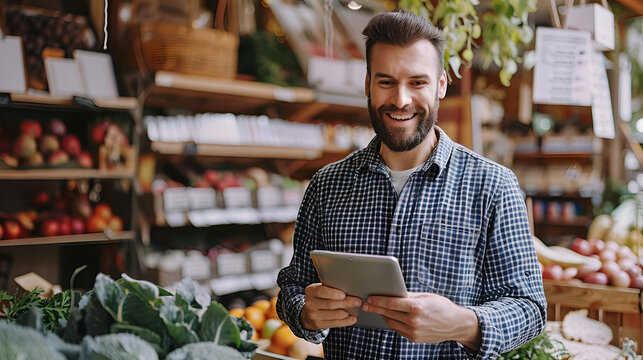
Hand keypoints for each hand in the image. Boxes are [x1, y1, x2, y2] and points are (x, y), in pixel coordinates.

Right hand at [300, 283, 361, 330]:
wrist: (308, 313)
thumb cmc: (320, 297)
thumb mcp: (321, 290)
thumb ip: (330, 288)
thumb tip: (350, 288)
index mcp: (311, 291)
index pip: (321, 291)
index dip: (333, 293)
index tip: (344, 294)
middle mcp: (310, 303)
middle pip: (330, 304)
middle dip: (346, 303)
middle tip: (358, 302)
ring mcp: (313, 315)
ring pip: (333, 314)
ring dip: (346, 313)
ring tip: (356, 310)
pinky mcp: (318, 324)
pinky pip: (334, 323)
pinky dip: (345, 321)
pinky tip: (352, 319)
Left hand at [362, 292, 480, 348]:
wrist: (456, 324)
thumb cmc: (442, 307)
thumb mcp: (426, 296)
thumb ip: (409, 296)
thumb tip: (393, 293)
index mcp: (416, 307)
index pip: (391, 303)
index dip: (378, 301)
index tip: (369, 298)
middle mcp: (413, 321)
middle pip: (388, 313)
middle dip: (376, 308)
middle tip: (366, 304)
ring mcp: (413, 332)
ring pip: (392, 322)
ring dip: (383, 315)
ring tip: (376, 309)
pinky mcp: (414, 338)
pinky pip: (398, 329)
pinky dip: (393, 322)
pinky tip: (389, 316)